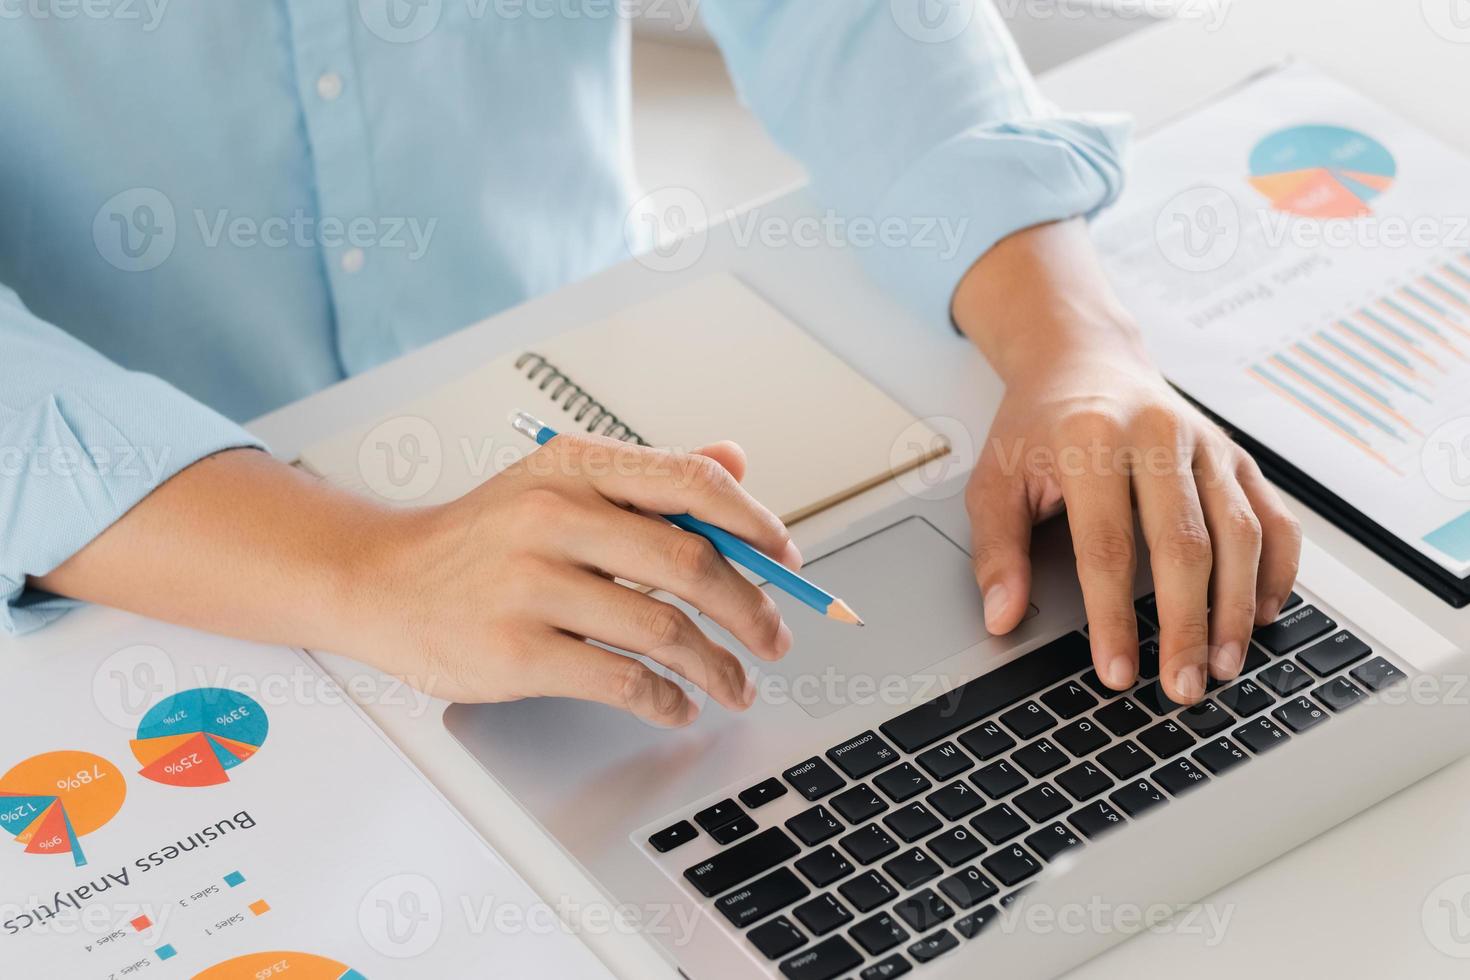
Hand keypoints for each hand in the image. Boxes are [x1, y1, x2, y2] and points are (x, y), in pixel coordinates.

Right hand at [345, 435, 798, 724]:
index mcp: (575, 467)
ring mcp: (531, 586)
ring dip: (717, 667)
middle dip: (751, 610)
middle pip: (691, 565)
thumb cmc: (481, 538)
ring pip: (663, 630)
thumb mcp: (559, 484)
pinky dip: (665, 700)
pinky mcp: (515, 652)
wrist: (381, 581)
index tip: (788, 559)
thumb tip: (736, 460)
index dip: (755, 523)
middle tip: (774, 638)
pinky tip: (677, 705)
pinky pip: (620, 680)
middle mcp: (553, 516)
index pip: (691, 484)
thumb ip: (649, 477)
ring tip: (736, 684)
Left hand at [953, 221, 1301, 703]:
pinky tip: (1264, 614)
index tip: (1118, 673)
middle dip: (1187, 625)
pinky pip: (1274, 515)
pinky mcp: (1237, 454)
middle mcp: (1158, 436)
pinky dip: (1277, 569)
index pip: (1107, 546)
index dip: (1114, 616)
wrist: (1084, 360)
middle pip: (1184, 544)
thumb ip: (998, 550)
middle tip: (1184, 688)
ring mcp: (1206, 444)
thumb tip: (1002, 618)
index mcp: (1091, 440)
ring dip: (1238, 607)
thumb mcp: (996, 479)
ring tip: (1225, 666)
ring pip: (1241, 533)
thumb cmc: (1037, 428)